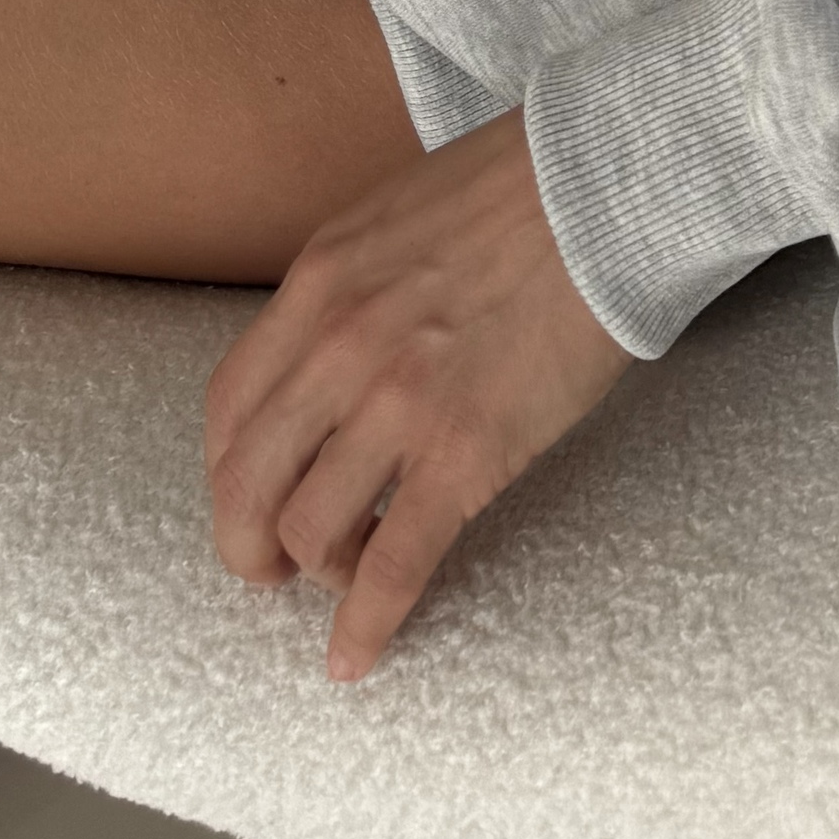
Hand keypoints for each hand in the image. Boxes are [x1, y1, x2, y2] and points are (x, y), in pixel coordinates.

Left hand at [202, 109, 633, 679]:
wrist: (608, 185)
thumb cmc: (520, 189)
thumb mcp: (396, 216)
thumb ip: (352, 285)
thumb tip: (337, 347)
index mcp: (319, 283)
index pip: (230, 406)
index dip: (231, 470)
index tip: (254, 496)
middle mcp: (338, 346)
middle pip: (246, 483)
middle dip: (248, 545)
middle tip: (273, 570)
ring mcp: (398, 404)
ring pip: (306, 532)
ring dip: (317, 574)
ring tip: (349, 575)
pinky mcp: (465, 453)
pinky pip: (391, 563)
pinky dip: (364, 623)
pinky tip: (355, 653)